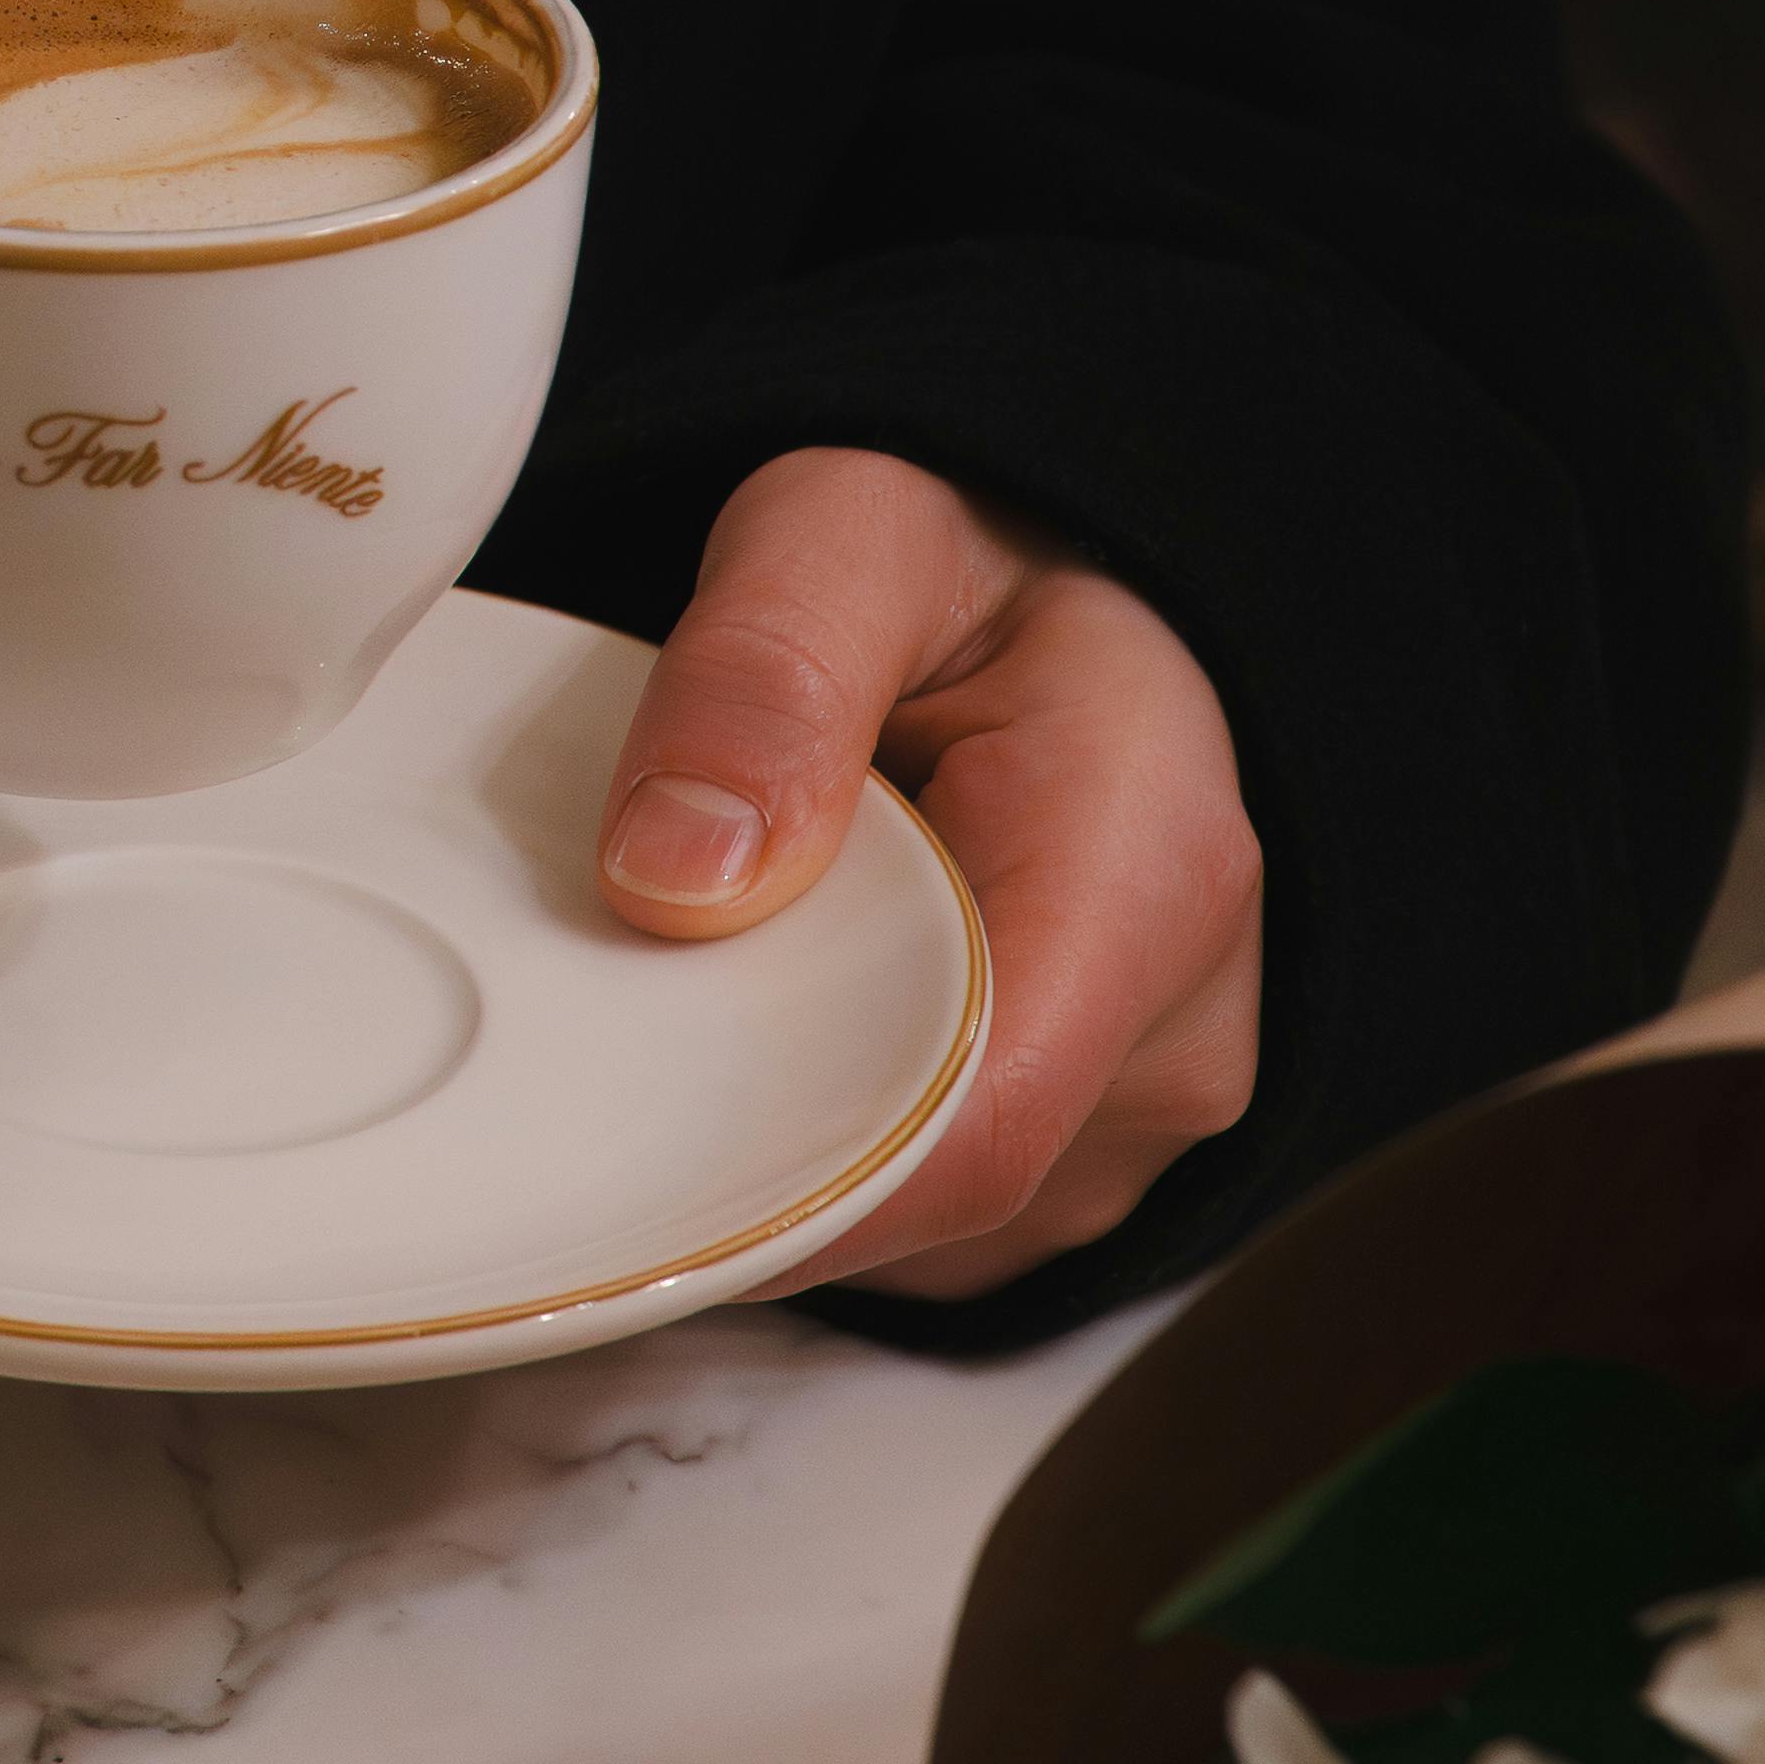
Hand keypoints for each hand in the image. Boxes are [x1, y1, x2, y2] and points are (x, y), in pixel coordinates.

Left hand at [591, 448, 1261, 1296]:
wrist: (1052, 613)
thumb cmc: (956, 577)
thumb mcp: (849, 536)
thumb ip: (766, 671)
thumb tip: (673, 875)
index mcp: (1147, 873)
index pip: (967, 1128)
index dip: (781, 1179)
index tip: (611, 1151)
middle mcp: (1172, 1036)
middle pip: (921, 1198)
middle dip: (742, 1150)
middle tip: (592, 1030)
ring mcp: (1129, 1123)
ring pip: (911, 1227)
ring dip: (776, 1142)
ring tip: (704, 984)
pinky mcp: (1072, 1164)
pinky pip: (918, 1219)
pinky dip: (816, 1141)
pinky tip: (766, 1024)